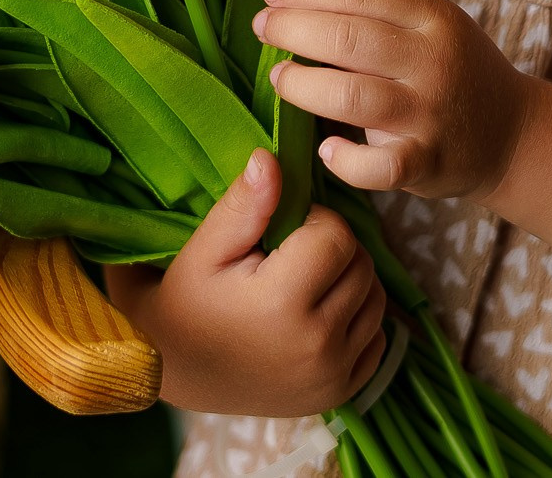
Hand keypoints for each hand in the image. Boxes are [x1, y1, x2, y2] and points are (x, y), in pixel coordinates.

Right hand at [104, 149, 386, 416]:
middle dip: (333, 249)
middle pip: (362, 264)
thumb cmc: (184, 302)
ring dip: (350, 282)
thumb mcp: (206, 249)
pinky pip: (378, 339)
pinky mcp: (341, 393)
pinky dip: (357, 321)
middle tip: (291, 257)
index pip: (337, 234)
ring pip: (376, 299)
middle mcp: (317, 345)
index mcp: (283, 304)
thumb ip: (246, 204)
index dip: (313, 222)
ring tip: (305, 284)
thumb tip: (271, 158)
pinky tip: (319, 316)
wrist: (173, 369)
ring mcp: (333, 376)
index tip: (282, 233)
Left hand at [253, 0, 531, 201]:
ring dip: (304, 86)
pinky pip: (379, 167)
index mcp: (434, 18)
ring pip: (352, 97)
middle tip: (263, 29)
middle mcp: (433, 62)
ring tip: (279, 78)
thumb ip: (378, 13)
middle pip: (350, 40)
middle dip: (294, 30)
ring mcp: (430, 115)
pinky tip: (326, 149)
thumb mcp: (431, 26)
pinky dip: (346, 160)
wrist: (510, 134)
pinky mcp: (427, 163)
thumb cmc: (453, 71)